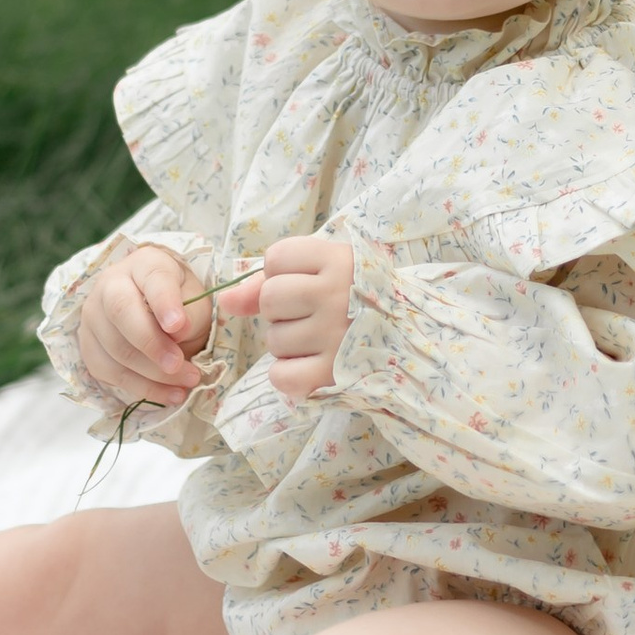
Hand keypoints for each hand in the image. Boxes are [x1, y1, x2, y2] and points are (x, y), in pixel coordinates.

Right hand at [77, 242, 213, 410]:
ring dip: (153, 374)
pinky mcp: (89, 346)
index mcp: (144, 264)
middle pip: (122, 312)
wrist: (153, 310)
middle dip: (152, 344)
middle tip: (180, 366)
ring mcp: (93, 316)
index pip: (151, 279)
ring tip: (187, 384)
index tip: (178, 326)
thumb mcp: (196, 299)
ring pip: (115, 348)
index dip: (164, 302)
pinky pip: (109, 372)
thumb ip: (191, 313)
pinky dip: (141, 388)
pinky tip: (169, 395)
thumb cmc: (179, 302)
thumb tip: (177, 332)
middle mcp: (110, 285)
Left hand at [218, 235, 354, 401]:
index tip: (310, 282)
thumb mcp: (324, 272)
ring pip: (273, 340)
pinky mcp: (333, 374)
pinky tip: (313, 365)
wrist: (409, 340)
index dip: (283, 273)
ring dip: (288, 344)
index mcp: (339, 260)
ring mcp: (335, 336)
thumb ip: (267, 281)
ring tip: (318, 341)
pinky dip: (289, 376)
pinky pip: (281, 376)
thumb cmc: (357, 299)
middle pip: (269, 298)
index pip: (276, 258)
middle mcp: (337, 295)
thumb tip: (224, 301)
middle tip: (311, 315)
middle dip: (281, 310)